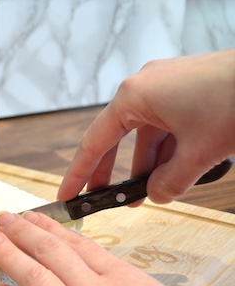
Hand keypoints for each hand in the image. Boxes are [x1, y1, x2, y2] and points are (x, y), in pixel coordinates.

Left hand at [0, 211, 226, 285]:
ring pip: (35, 279)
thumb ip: (125, 284)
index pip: (74, 244)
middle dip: (21, 232)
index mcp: (121, 278)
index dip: (48, 228)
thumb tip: (101, 274)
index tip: (30, 217)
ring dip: (8, 256)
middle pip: (48, 253)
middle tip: (1, 220)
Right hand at [58, 49, 234, 204]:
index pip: (94, 142)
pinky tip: (172, 173)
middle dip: (112, 172)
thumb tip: (156, 196)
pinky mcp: (185, 89)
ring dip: (146, 165)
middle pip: (116, 138)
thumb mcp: (200, 152)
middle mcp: (143, 87)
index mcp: (133, 96)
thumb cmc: (234, 100)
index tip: (67, 194)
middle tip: (103, 199)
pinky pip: (166, 126)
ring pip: (146, 135)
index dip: (79, 173)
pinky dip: (167, 151)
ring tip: (147, 194)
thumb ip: (171, 181)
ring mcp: (165, 86)